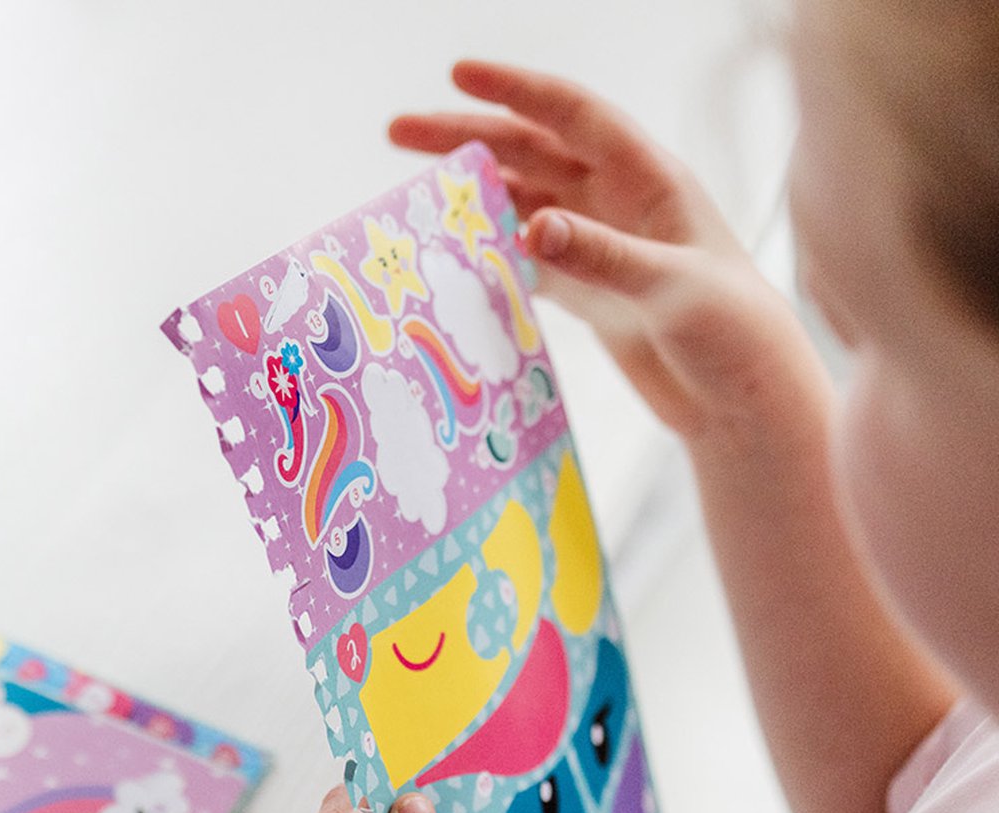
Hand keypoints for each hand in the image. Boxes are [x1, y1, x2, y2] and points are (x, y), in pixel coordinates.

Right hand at [391, 61, 833, 453]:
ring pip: (523, 205)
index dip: (515, 90)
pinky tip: (456, 259)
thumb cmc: (735, 335)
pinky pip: (529, 261)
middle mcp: (621, 204)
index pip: (572, 116)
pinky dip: (493, 256)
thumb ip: (603, 257)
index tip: (456, 74)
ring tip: (416, 200)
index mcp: (650, 180)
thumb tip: (531, 225)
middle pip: (531, 153)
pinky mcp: (591, 295)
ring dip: (473, 199)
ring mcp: (602, 249)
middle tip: (398, 134)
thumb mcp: (673, 289)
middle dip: (467, 139)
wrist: (746, 405)